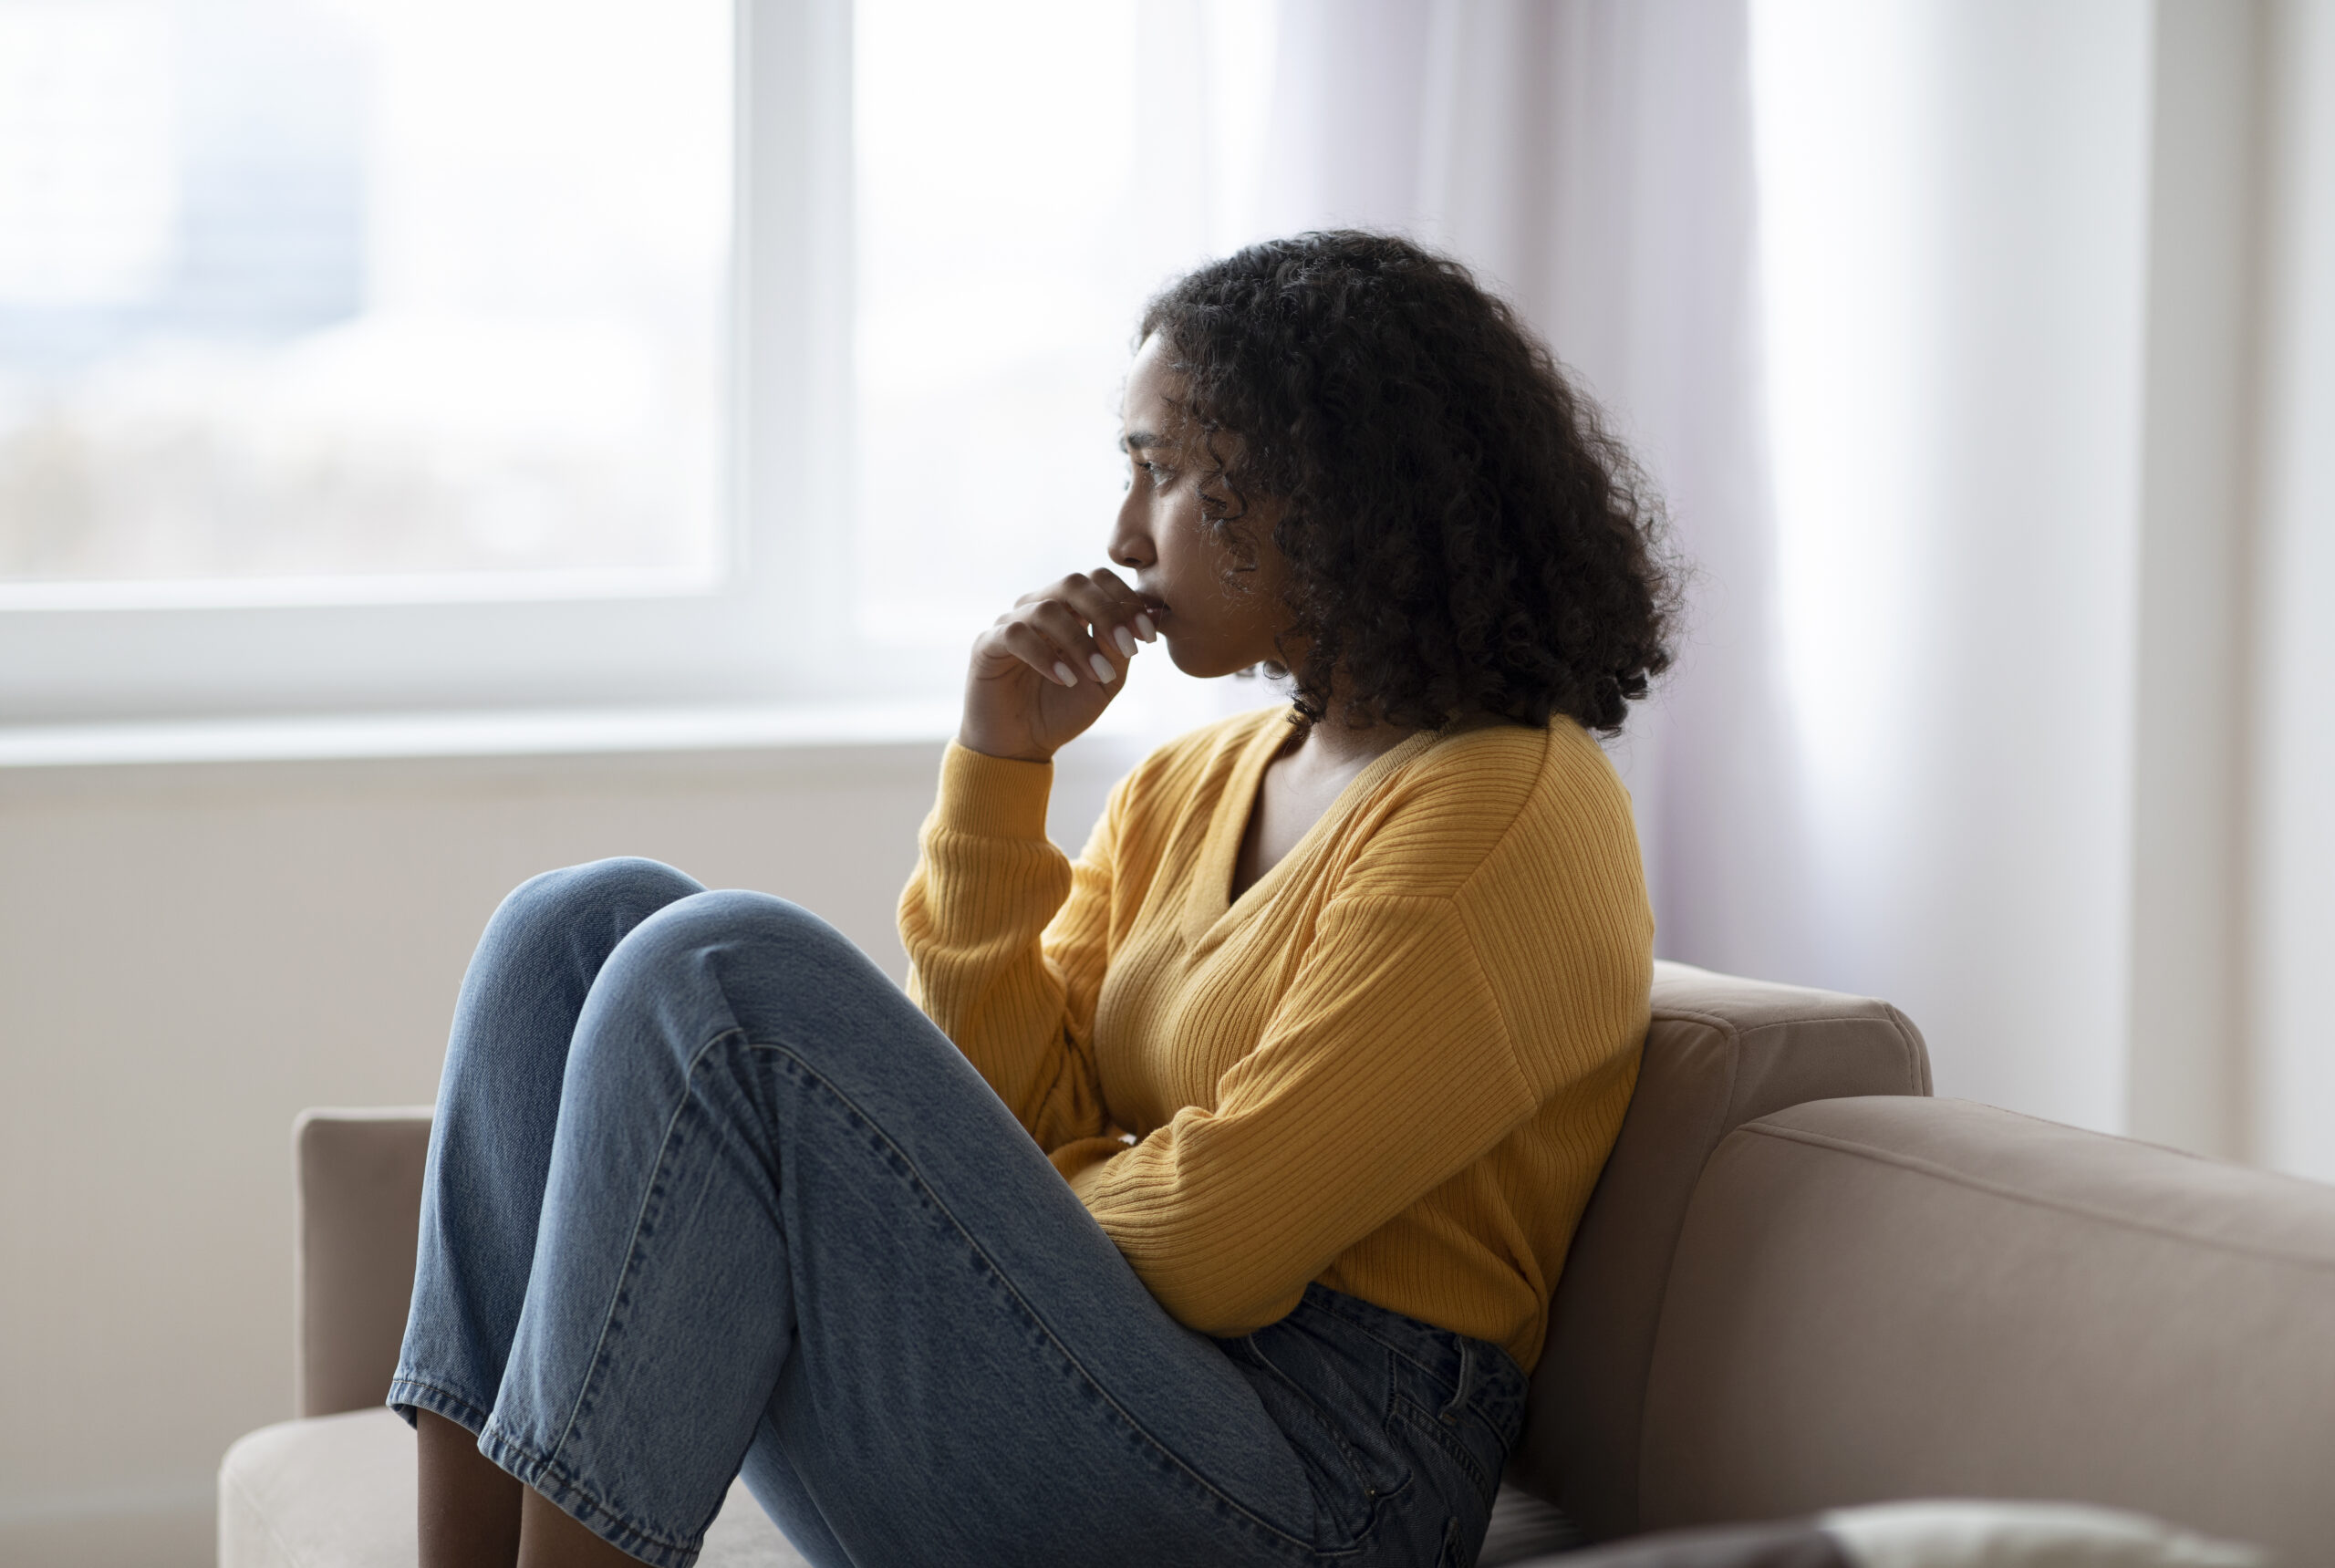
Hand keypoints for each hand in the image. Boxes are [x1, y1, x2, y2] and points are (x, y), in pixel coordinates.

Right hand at [959, 569, 1159, 761]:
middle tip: (1128, 647)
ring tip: (1098, 675)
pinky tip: (1066, 680)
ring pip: (1046, 609)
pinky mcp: (987, 645)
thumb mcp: (1104, 682)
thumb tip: (1143, 616)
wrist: (1022, 746)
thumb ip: (1118, 649)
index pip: (1098, 581)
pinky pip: (1016, 635)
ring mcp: (1011, 623)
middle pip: (1073, 583)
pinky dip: (1046, 656)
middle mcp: (1039, 609)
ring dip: (1080, 642)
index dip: (1127, 602)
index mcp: (1070, 611)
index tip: (1148, 637)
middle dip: (1107, 612)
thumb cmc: (1063, 710)